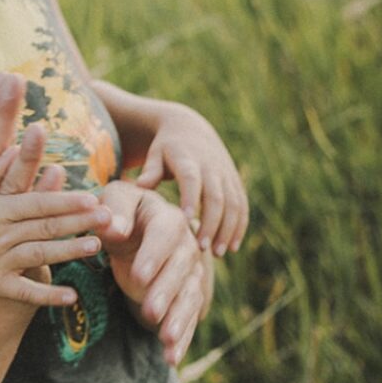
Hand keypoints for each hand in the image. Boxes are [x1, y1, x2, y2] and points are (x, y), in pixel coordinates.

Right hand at [0, 73, 106, 307]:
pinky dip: (46, 295)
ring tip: (96, 247)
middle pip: (45, 228)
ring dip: (69, 252)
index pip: (38, 203)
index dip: (66, 201)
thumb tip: (15, 148)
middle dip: (79, 222)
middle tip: (108, 217)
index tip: (91, 197)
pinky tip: (70, 297)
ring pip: (38, 256)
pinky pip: (22, 292)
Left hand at [97, 181, 212, 365]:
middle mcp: (187, 245)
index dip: (153, 256)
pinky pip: (188, 316)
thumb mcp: (112, 203)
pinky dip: (182, 337)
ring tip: (167, 340)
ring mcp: (191, 272)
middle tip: (150, 312)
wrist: (137, 227)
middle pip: (180, 269)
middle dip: (165, 292)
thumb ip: (112, 211)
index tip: (137, 276)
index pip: (164, 235)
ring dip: (179, 319)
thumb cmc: (120, 212)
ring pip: (189, 296)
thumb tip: (113, 226)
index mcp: (168, 217)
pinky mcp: (187, 294)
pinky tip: (171, 357)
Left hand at [135, 103, 247, 256]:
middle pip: (216, 197)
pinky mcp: (235, 182)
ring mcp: (226, 175)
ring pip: (233, 204)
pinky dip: (240, 226)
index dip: (191, 199)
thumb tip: (140, 186)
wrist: (191, 129)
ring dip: (228, 230)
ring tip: (217, 253)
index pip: (192, 180)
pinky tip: (232, 247)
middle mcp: (212, 168)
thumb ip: (150, 170)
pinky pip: (242, 206)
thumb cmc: (166, 148)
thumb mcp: (155, 154)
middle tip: (203, 248)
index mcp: (189, 160)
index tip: (186, 221)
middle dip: (212, 223)